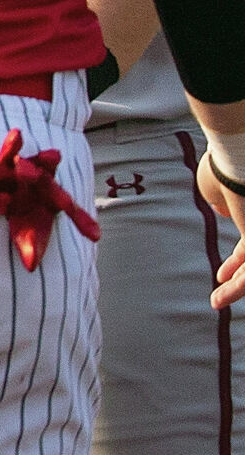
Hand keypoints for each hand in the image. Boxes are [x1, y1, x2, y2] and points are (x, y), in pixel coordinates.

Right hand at [200, 152, 244, 307]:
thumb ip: (223, 202)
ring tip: (217, 302)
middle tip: (221, 293)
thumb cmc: (226, 164)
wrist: (238, 152)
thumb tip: (225, 208)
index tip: (221, 274)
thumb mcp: (216, 187)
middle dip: (238, 278)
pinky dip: (236, 286)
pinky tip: (219, 296)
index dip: (236, 262)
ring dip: (237, 288)